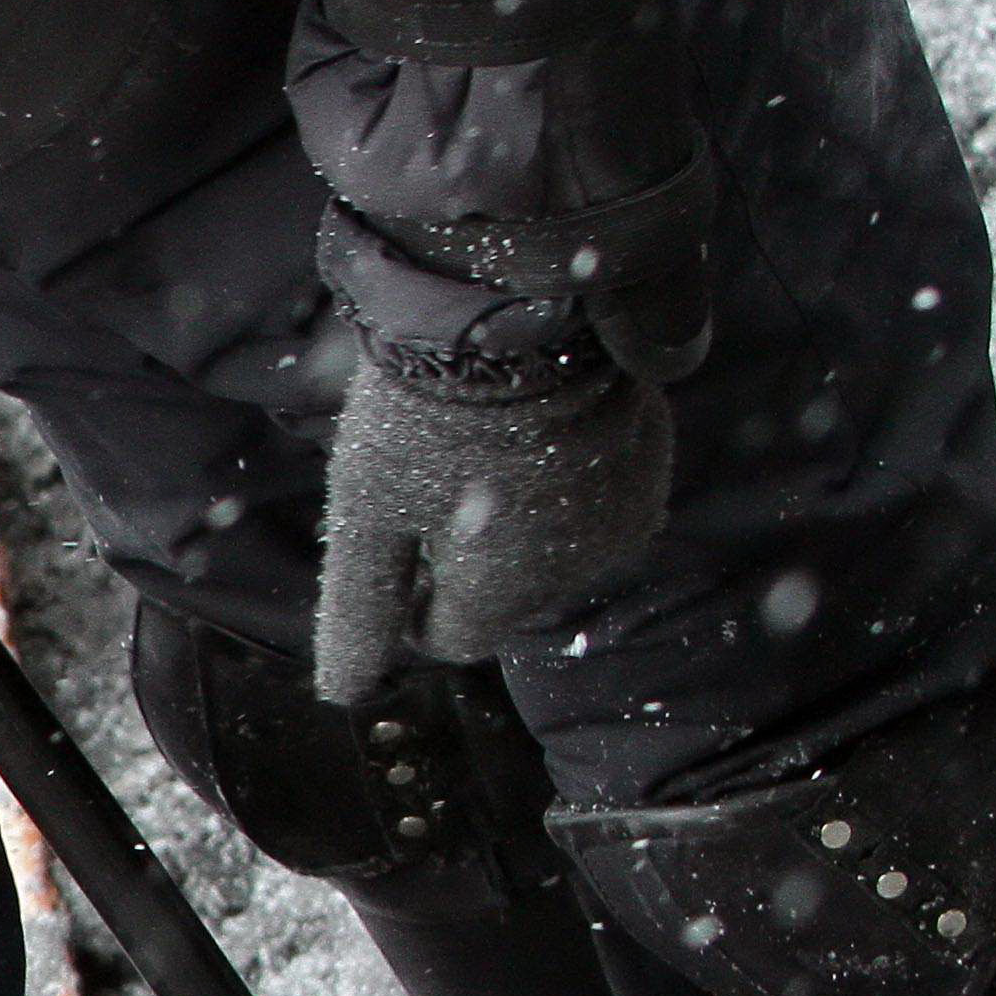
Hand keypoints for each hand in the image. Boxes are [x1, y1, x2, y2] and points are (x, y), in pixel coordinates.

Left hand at [311, 349, 673, 701]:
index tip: (397, 539)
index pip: (452, 638)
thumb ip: (360, 614)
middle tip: (434, 479)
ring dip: (516, 517)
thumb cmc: (422, 418)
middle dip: (465, 558)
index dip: (413, 599)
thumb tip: (344, 692)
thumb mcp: (365, 522)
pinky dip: (560, 475)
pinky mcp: (650, 457)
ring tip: (482, 447)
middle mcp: (579, 569)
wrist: (515, 302)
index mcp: (506, 594)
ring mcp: (625, 513)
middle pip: (503, 594)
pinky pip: (593, 494)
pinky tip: (529, 424)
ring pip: (551, 546)